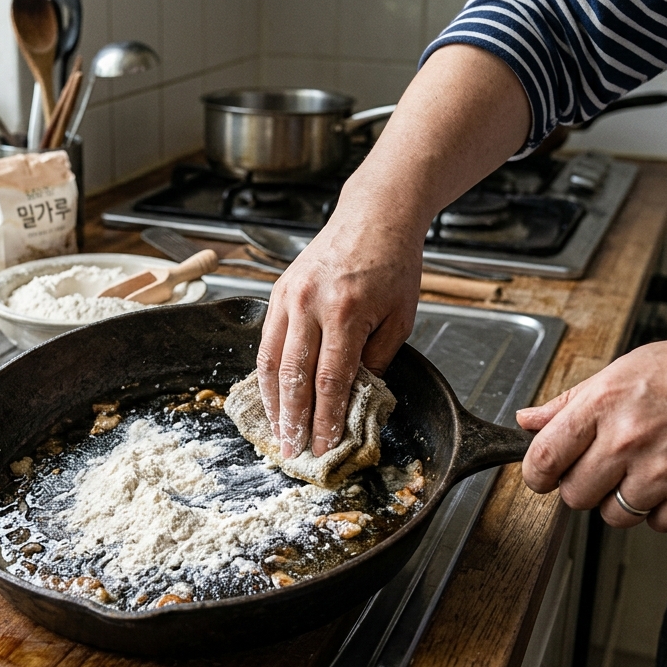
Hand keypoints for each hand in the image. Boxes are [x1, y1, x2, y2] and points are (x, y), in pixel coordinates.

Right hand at [257, 217, 422, 457]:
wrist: (373, 216)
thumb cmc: (393, 265)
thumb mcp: (400, 318)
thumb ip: (376, 360)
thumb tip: (355, 399)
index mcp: (345, 312)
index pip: (330, 380)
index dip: (325, 419)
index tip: (323, 447)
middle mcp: (309, 304)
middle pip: (294, 376)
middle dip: (292, 420)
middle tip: (292, 450)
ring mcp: (288, 296)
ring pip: (271, 361)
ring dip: (272, 402)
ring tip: (277, 431)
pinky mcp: (277, 291)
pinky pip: (266, 341)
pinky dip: (267, 374)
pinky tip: (271, 395)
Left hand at [515, 331, 666, 530]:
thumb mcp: (628, 369)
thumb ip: (572, 402)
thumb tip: (526, 422)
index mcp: (606, 402)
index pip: (544, 458)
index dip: (536, 475)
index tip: (543, 477)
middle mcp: (631, 439)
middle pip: (574, 495)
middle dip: (585, 485)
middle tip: (611, 464)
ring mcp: (665, 473)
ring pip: (612, 516)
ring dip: (623, 499)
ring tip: (652, 465)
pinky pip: (655, 524)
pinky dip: (663, 508)